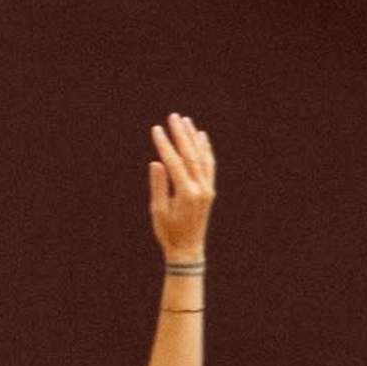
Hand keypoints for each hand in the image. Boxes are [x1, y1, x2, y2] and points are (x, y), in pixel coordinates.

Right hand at [148, 115, 216, 263]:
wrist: (188, 249)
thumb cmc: (168, 231)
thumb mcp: (158, 210)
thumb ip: (159, 185)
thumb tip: (156, 162)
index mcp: (186, 193)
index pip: (174, 162)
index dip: (165, 145)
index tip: (156, 129)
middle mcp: (201, 188)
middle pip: (191, 155)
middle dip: (181, 134)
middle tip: (173, 116)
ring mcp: (208, 188)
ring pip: (202, 157)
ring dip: (193, 138)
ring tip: (186, 121)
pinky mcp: (210, 190)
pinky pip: (209, 165)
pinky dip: (205, 150)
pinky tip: (201, 137)